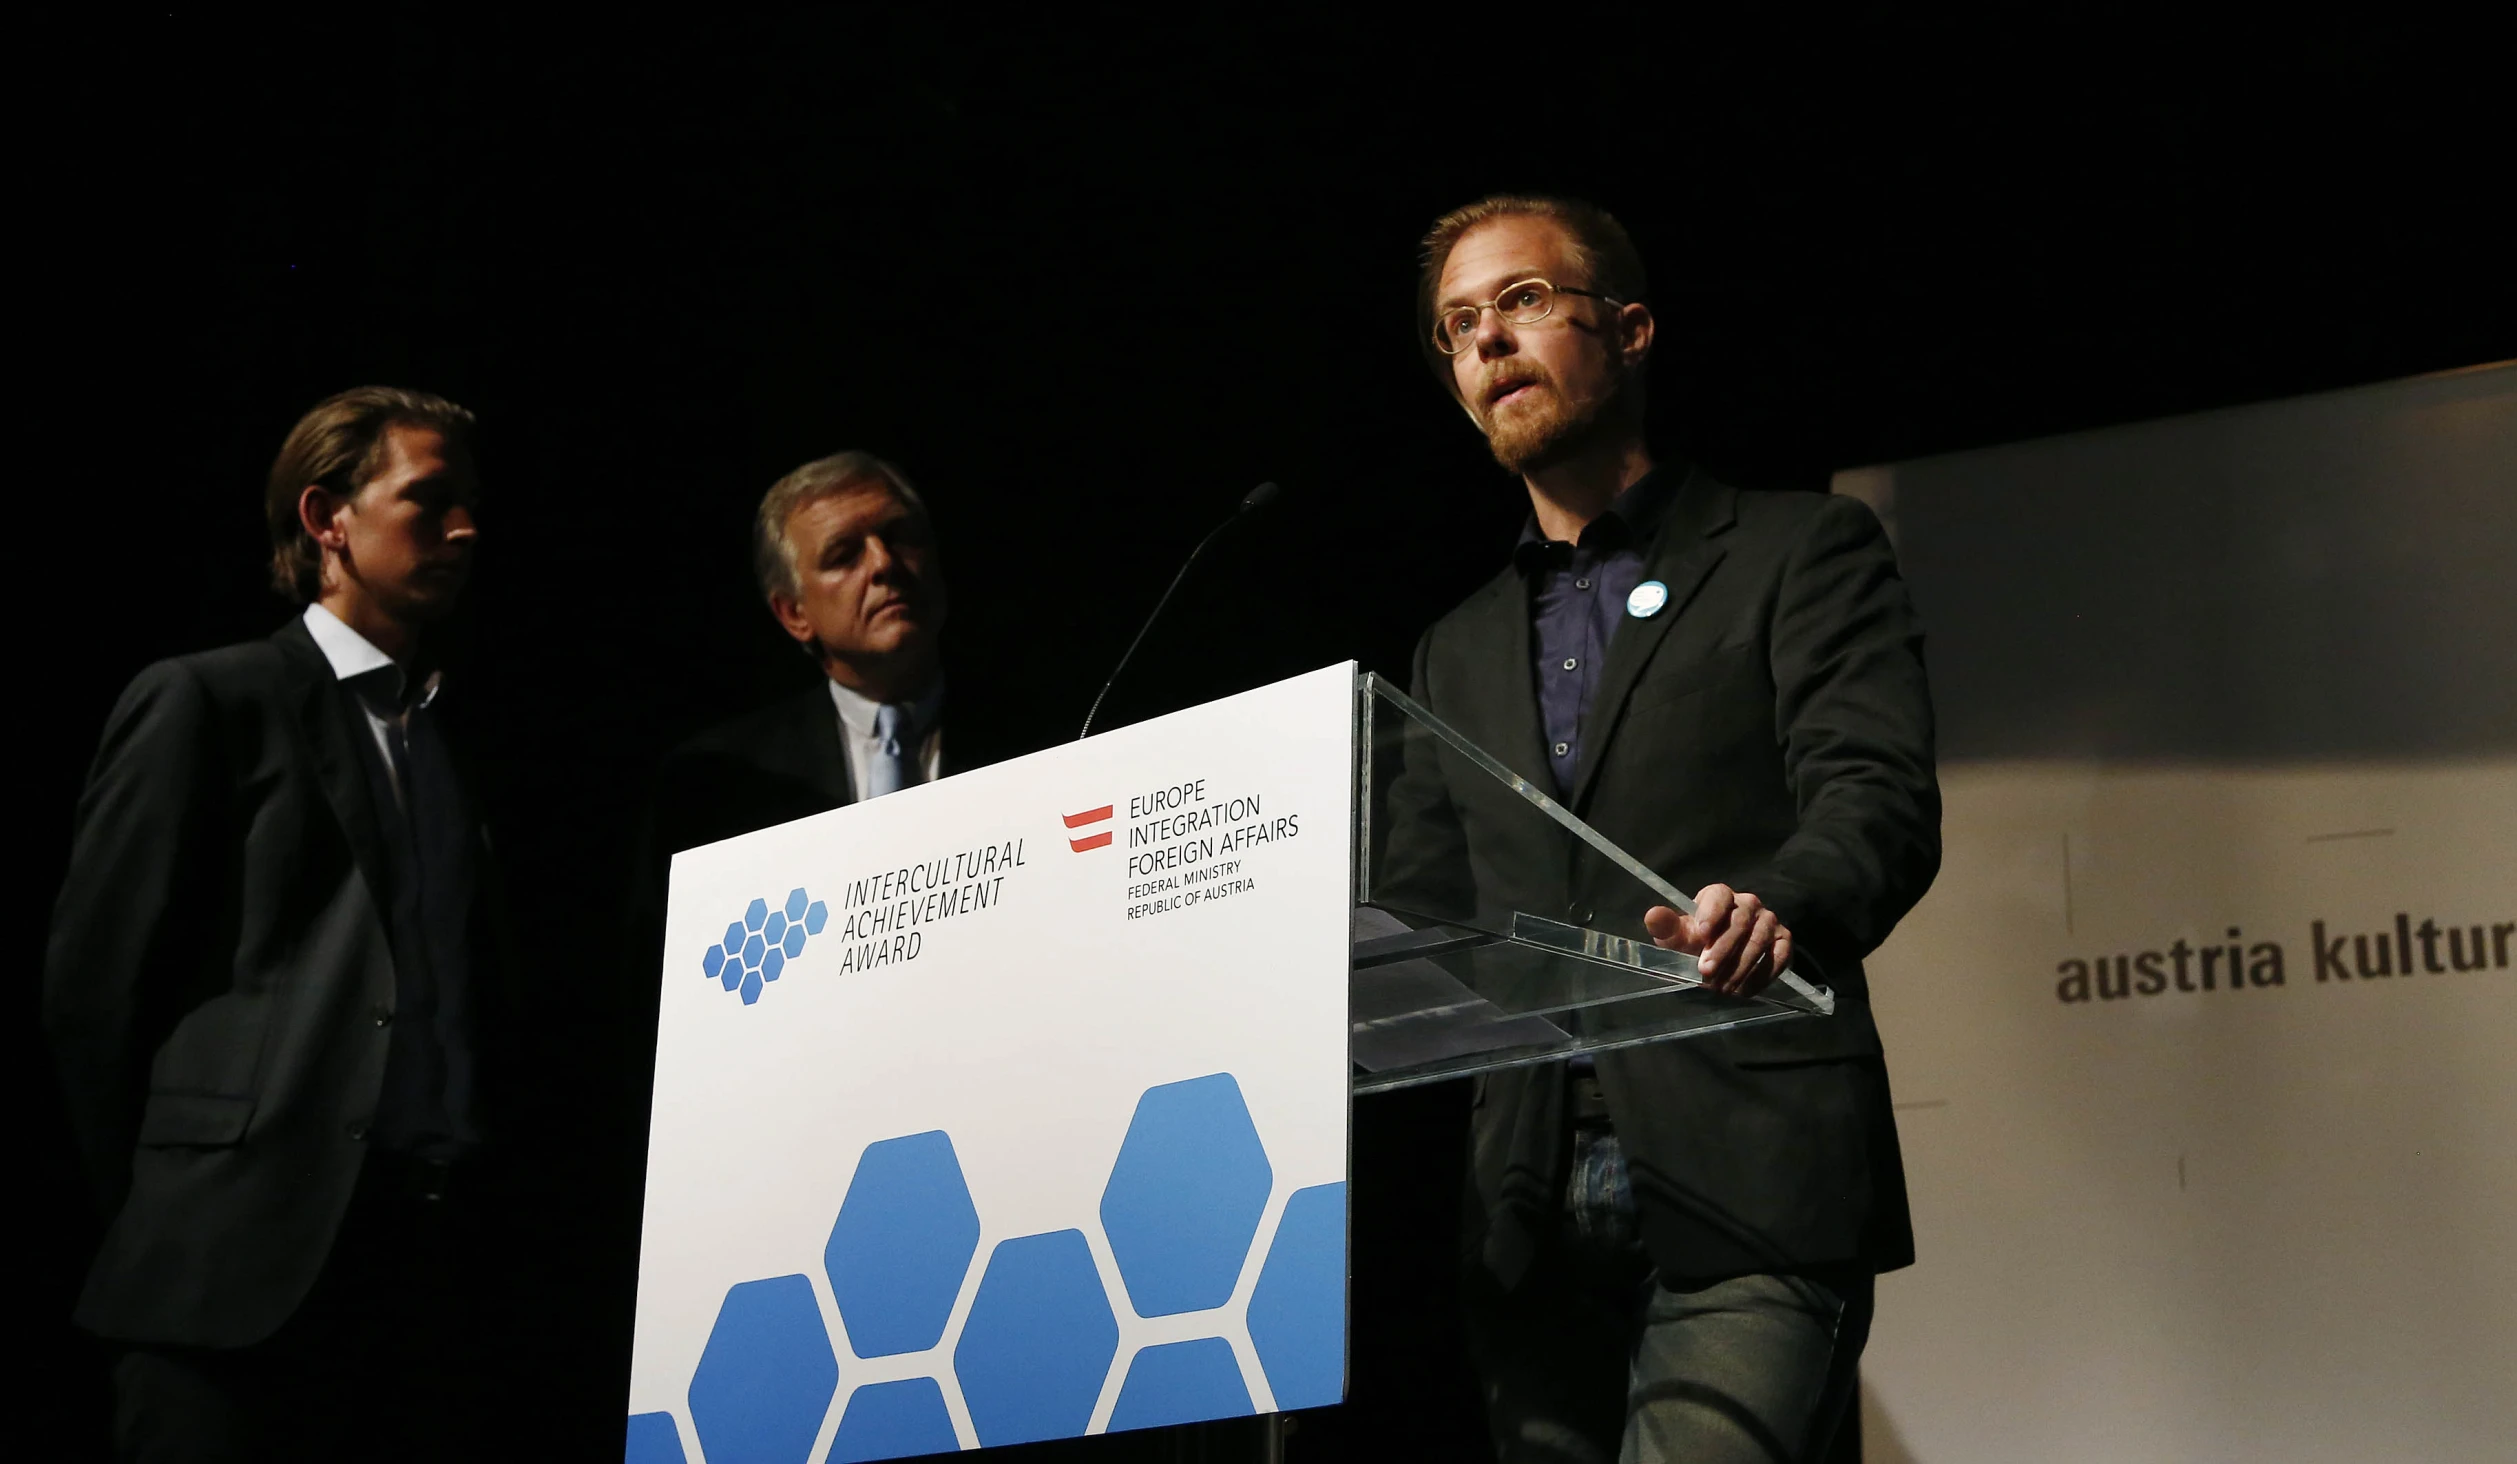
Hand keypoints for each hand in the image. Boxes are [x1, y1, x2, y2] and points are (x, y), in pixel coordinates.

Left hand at [1644, 884, 1790, 997]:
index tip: (1700, 935)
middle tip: (1705, 972)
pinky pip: (1779, 957)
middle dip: (1722, 949)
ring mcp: (1769, 921)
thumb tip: (1652, 915)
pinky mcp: (1783, 941)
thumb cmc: (1695, 943)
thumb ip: (1665, 926)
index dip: (1711, 914)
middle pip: (1740, 922)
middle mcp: (1748, 904)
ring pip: (1759, 940)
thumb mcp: (1676, 936)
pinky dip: (1762, 976)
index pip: (1719, 896)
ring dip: (1740, 967)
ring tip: (1722, 989)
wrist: (1718, 959)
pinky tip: (1744, 991)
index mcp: (1720, 895)